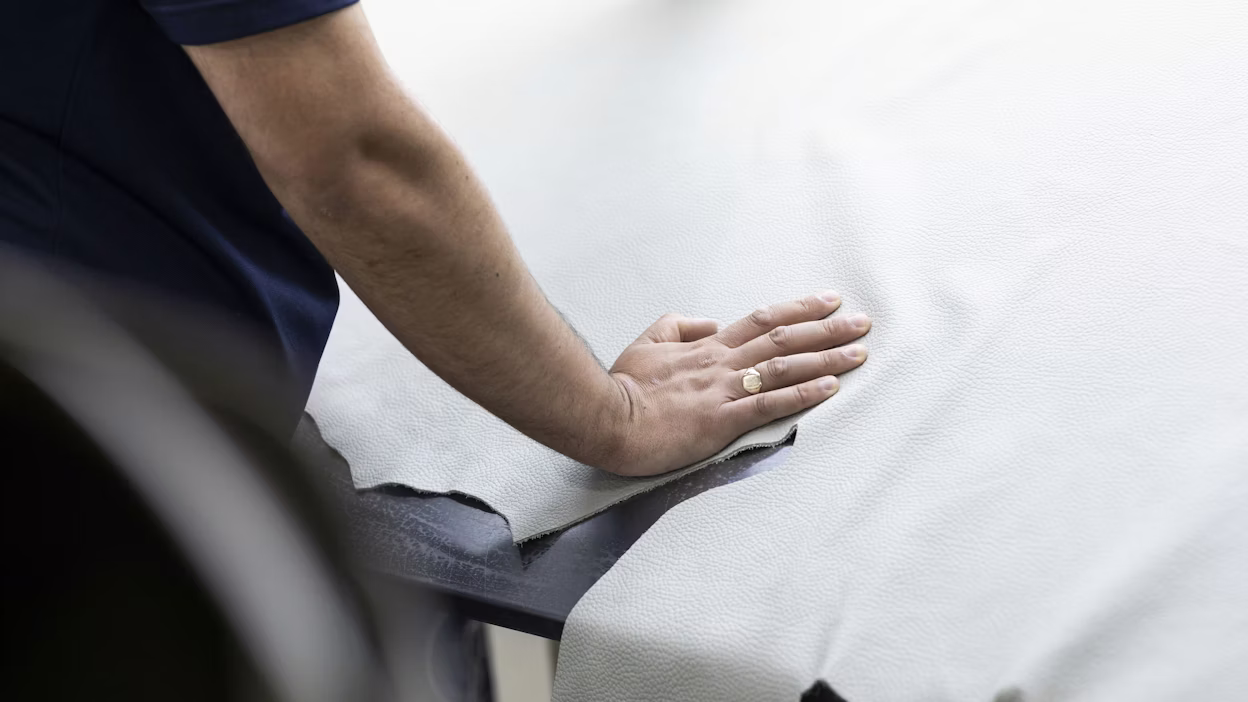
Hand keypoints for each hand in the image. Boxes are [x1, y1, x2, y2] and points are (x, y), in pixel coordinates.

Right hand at [597, 291, 869, 475]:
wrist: (607, 418)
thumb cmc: (623, 386)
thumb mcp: (647, 341)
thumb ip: (678, 326)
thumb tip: (709, 323)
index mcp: (706, 347)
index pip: (762, 320)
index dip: (799, 310)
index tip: (829, 301)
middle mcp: (723, 363)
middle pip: (784, 339)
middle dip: (827, 330)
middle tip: (863, 323)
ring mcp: (725, 391)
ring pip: (784, 367)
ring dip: (826, 359)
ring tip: (859, 353)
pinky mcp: (722, 420)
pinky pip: (770, 403)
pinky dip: (803, 394)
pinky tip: (830, 388)